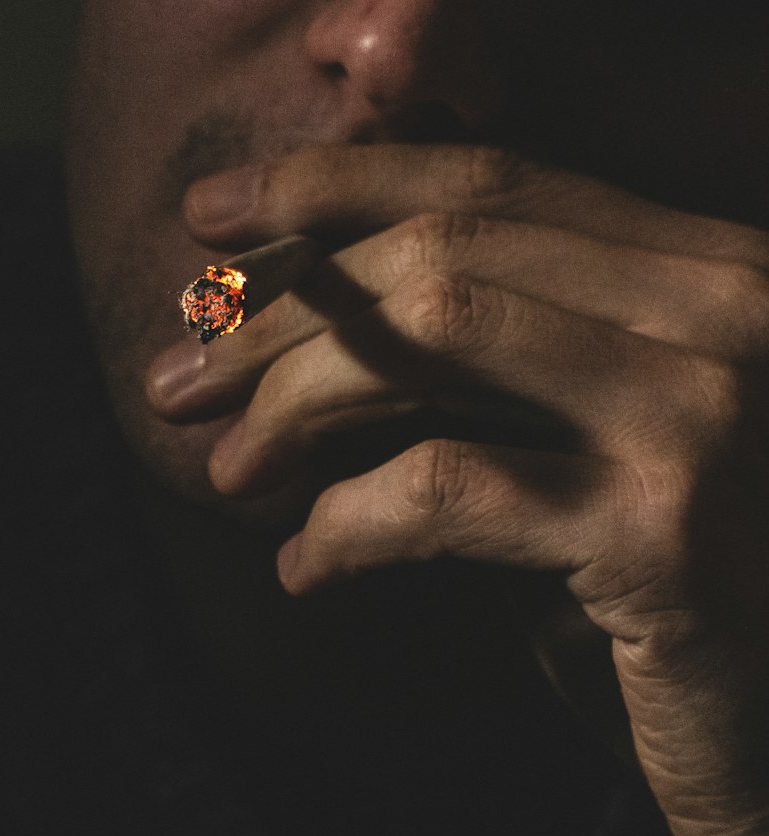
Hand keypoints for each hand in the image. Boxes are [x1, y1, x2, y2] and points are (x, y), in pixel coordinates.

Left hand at [147, 143, 768, 835]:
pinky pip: (446, 488)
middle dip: (279, 312)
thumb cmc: (663, 591)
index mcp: (696, 271)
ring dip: (292, 404)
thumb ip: (479, 382)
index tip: (207, 222)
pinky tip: (301, 568)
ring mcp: (702, 411)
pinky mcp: (668, 530)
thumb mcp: (571, 454)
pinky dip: (345, 524)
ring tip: (224, 473)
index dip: (331, 186)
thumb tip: (298, 347)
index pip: (490, 183)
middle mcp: (720, 307)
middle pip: (441, 254)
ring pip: (432, 337)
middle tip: (180, 380)